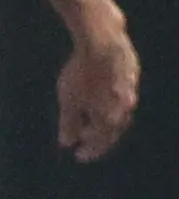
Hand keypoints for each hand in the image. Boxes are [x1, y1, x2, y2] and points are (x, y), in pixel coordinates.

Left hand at [59, 14, 139, 161]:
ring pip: (120, 113)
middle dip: (99, 139)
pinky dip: (110, 104)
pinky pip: (121, 97)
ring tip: (92, 126)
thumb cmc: (82, 73)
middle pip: (113, 130)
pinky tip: (102, 102)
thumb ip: (69, 123)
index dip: (90, 150)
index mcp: (111, 118)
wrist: (102, 41)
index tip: (79, 156)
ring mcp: (131, 91)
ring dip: (106, 123)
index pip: (102, 142)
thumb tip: (67, 142)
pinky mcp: (131, 75)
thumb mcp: (69, 100)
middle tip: (86, 144)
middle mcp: (126, 108)